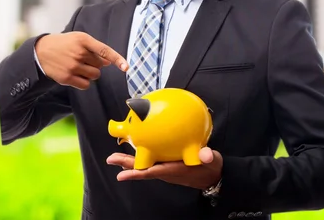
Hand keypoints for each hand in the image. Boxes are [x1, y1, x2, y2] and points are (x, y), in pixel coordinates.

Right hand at [35, 32, 128, 88]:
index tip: (126, 67)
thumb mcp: (79, 38)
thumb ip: (95, 48)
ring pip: (95, 76)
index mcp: (84, 40)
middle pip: (101, 65)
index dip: (117, 59)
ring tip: (78, 66)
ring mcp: (72, 66)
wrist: (40, 52)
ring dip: (90, 73)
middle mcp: (79, 53)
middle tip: (82, 59)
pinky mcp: (67, 78)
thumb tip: (109, 62)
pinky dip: (84, 82)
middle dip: (95, 64)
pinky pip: (86, 85)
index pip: (105, 51)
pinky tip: (75, 75)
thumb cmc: (65, 44)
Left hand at [106, 147, 222, 189]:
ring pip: (145, 165)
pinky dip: (142, 156)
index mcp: (175, 170)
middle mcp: (167, 171)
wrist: (213, 175)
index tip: (121, 174)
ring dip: (130, 161)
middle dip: (126, 165)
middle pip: (143, 168)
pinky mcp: (168, 164)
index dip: (137, 173)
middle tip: (111, 159)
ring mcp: (166, 168)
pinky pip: (152, 161)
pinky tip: (138, 148)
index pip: (153, 172)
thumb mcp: (212, 161)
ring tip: (116, 156)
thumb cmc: (210, 168)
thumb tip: (207, 154)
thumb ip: (208, 156)